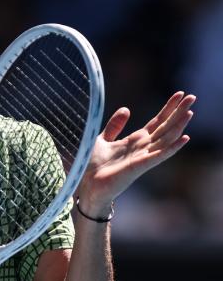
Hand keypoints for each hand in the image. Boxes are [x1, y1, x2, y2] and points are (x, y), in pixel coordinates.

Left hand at [77, 92, 195, 215]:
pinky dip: (173, 147)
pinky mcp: (140, 166)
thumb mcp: (103, 139)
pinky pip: (160, 155)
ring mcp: (143, 157)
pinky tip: (184, 138)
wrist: (88, 185)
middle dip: (178, 111)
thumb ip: (115, 126)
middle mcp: (143, 147)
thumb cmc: (94, 166)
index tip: (180, 94)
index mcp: (135, 140)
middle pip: (165, 126)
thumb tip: (126, 109)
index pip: (157, 122)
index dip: (168, 108)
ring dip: (179, 125)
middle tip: (192, 96)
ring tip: (190, 111)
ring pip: (166, 138)